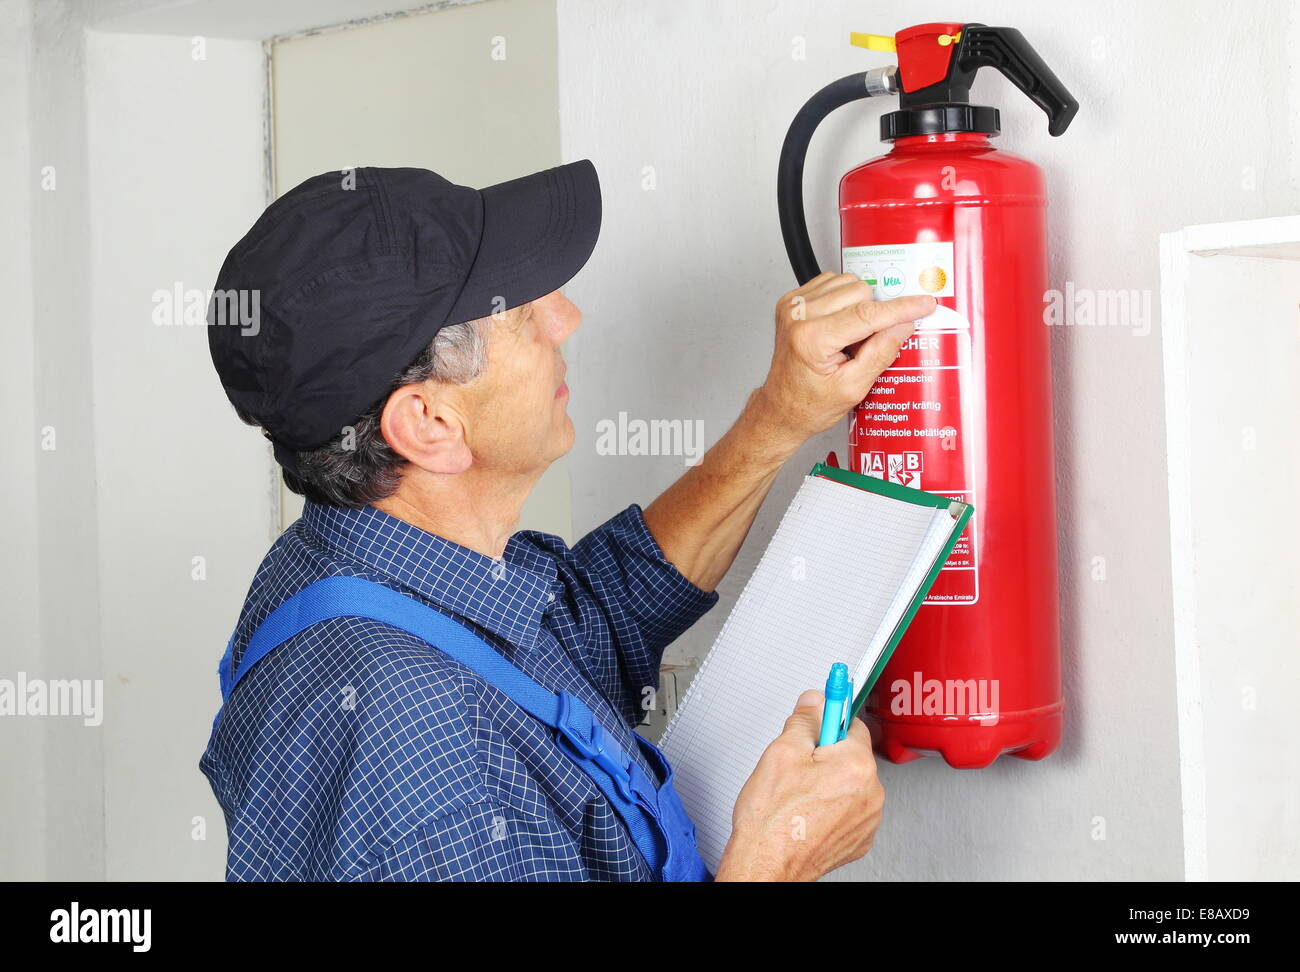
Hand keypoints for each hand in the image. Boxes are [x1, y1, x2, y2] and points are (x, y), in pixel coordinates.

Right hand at [714, 689, 884, 881]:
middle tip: (797, 764)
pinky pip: (849, 809)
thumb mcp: (781, 753)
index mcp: (856, 765)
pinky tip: (806, 810)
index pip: (851, 722)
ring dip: (829, 781)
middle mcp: (871, 793)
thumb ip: (804, 720)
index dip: (829, 717)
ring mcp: (867, 820)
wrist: (766, 866)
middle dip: (826, 753)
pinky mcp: (859, 839)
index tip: (830, 700)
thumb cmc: (771, 820)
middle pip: (850, 754)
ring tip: (798, 793)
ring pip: (849, 782)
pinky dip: (832, 806)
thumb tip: (815, 702)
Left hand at [750, 273, 935, 453]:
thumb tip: (904, 325)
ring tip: (849, 337)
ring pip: (848, 282)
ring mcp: (792, 305)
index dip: (900, 308)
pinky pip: (832, 283)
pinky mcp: (792, 300)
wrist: (781, 408)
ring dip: (859, 305)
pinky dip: (844, 300)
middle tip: (866, 343)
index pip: (867, 314)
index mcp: (811, 339)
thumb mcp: (853, 388)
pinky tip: (839, 325)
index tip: (923, 304)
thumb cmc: (809, 404)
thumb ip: (881, 352)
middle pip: (860, 291)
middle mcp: (798, 315)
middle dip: (874, 313)